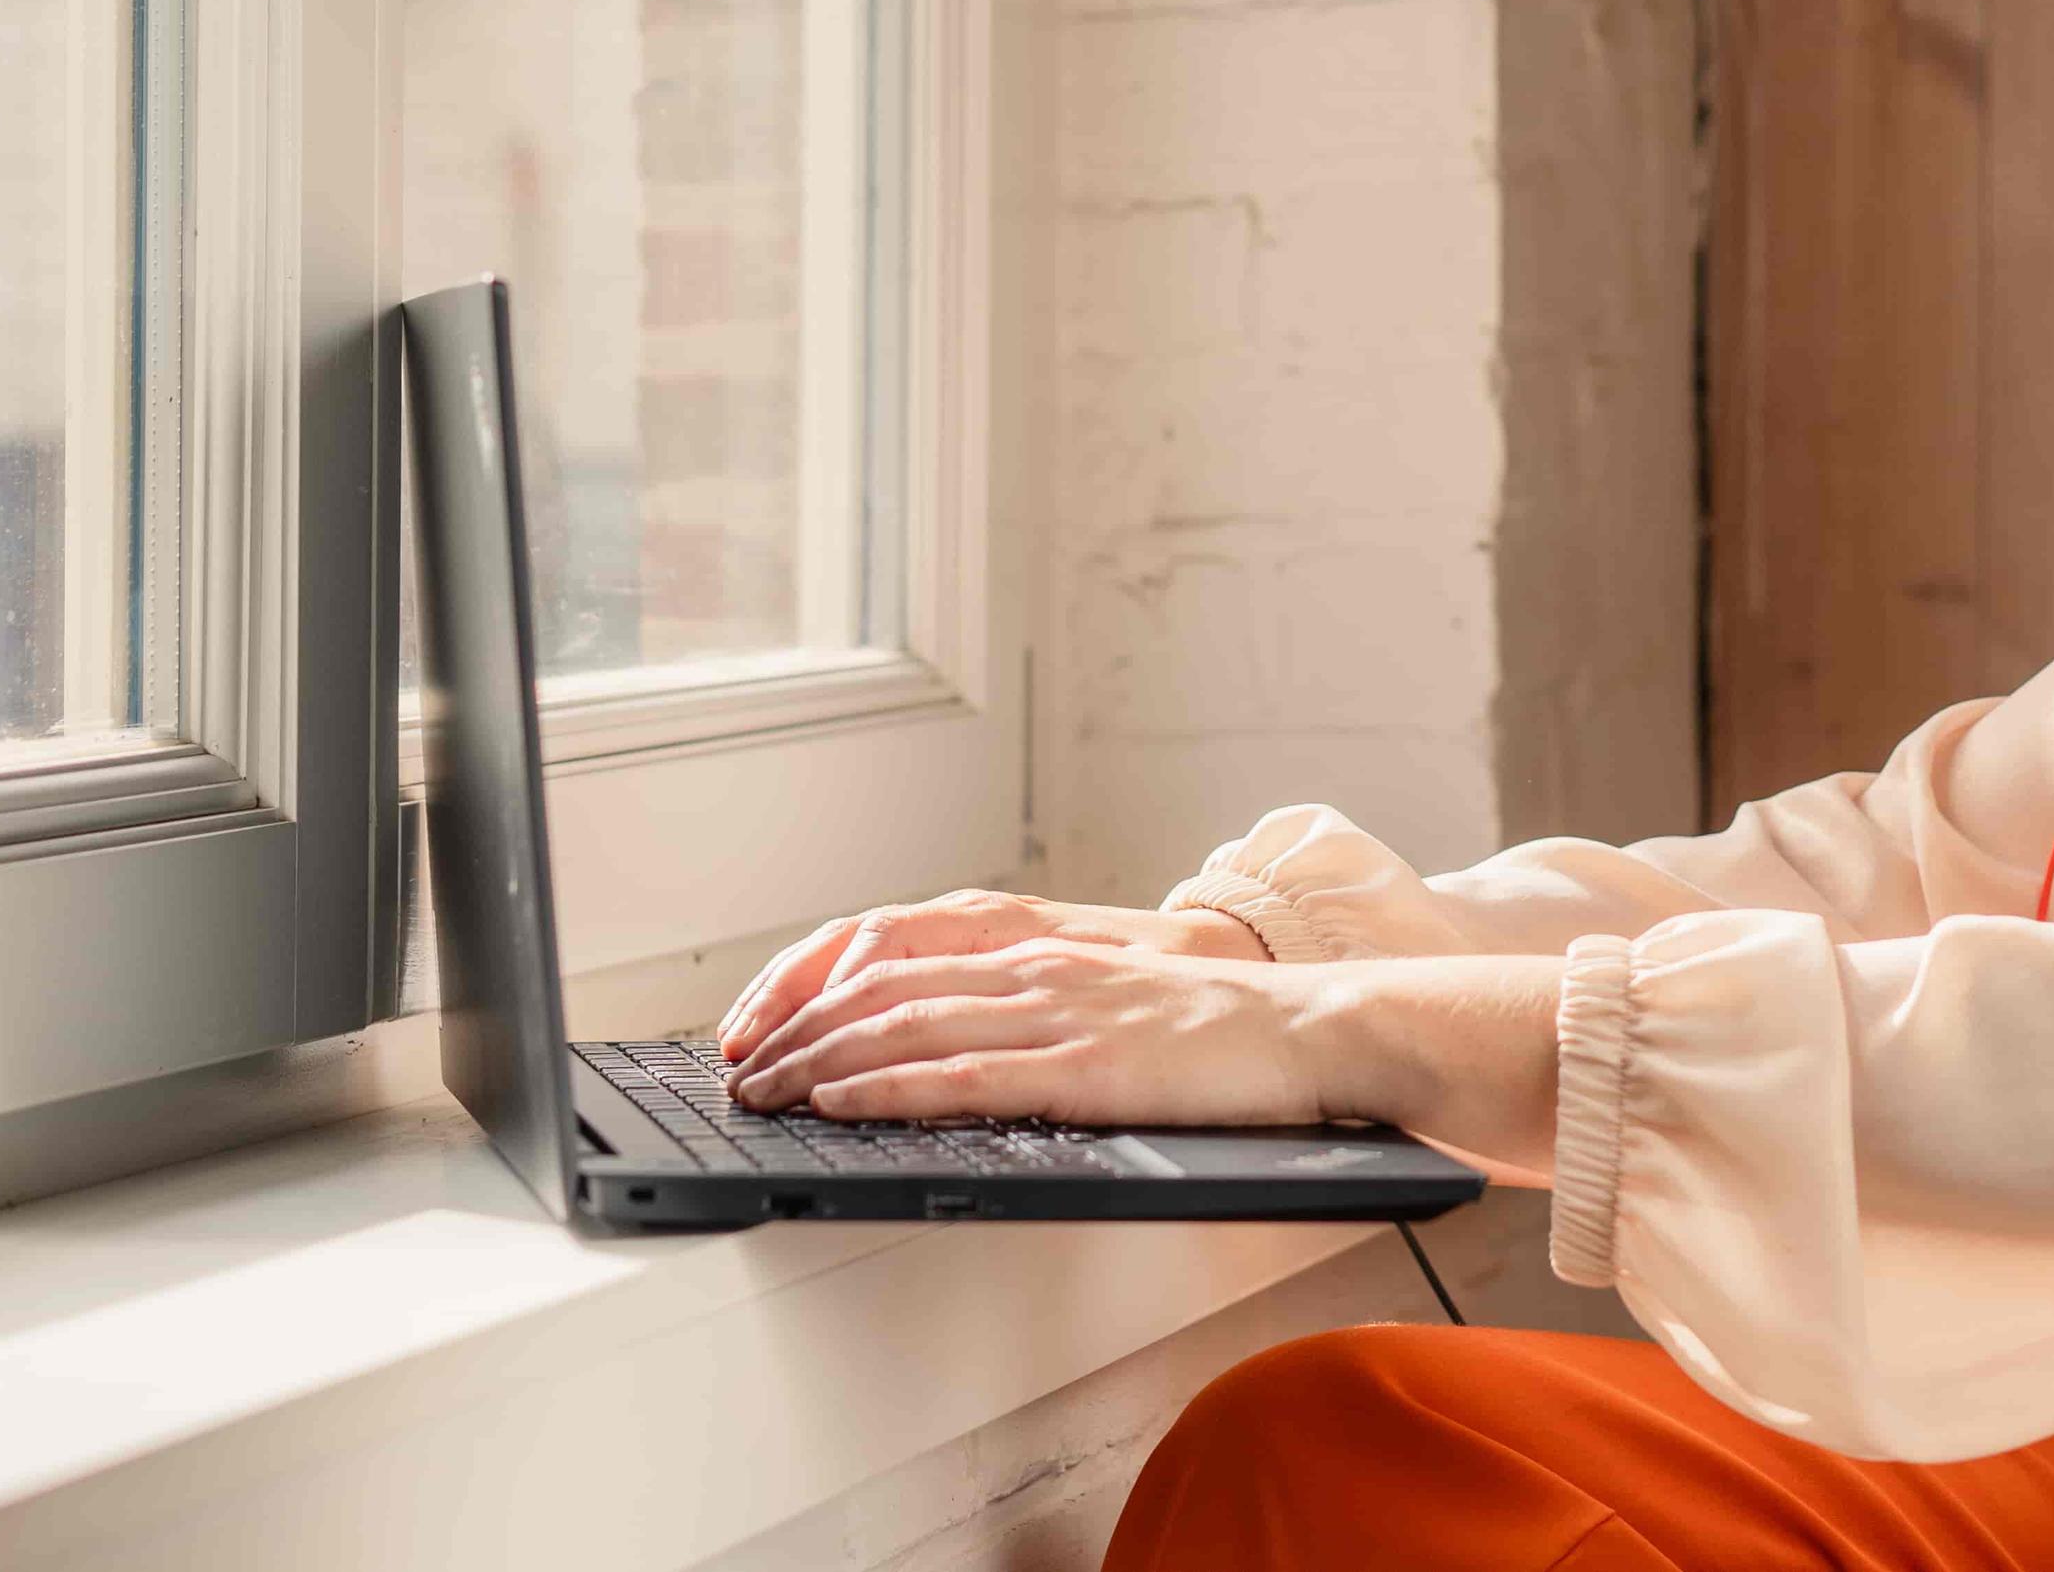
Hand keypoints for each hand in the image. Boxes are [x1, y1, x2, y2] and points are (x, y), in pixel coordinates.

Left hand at [729, 942, 1566, 1182]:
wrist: (1315, 1033)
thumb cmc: (1225, 1038)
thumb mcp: (1114, 1008)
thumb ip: (1041, 1016)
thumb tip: (961, 1050)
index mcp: (1040, 950)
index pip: (895, 952)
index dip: (814, 988)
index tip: (762, 1027)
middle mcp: (1036, 967)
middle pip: (880, 986)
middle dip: (794, 1030)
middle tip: (738, 1072)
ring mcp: (1058, 1012)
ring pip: (905, 1024)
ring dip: (819, 1063)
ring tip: (765, 1093)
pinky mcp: (1083, 1066)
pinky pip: (964, 1073)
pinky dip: (888, 1087)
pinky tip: (843, 1103)